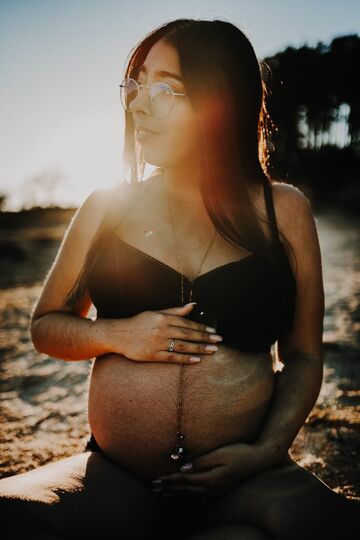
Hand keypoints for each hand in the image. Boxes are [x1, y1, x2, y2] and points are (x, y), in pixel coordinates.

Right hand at [119, 303, 222, 363]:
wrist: (119, 334)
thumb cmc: (139, 323)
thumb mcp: (156, 313)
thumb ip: (175, 311)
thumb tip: (193, 306)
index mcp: (163, 318)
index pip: (187, 323)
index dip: (202, 328)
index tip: (214, 331)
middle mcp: (162, 330)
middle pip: (188, 335)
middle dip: (205, 338)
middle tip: (219, 341)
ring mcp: (157, 343)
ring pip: (183, 346)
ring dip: (199, 348)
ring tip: (212, 350)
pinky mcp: (152, 355)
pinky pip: (172, 357)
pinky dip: (185, 359)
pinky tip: (196, 360)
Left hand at [152, 442, 274, 498]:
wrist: (260, 460)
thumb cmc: (239, 452)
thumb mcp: (220, 453)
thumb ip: (201, 462)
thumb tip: (183, 469)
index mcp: (211, 479)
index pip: (184, 480)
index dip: (169, 480)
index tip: (156, 480)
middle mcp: (213, 488)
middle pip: (186, 490)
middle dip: (169, 489)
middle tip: (154, 489)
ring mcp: (217, 490)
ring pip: (192, 495)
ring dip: (176, 494)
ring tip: (164, 494)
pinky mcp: (221, 489)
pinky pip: (201, 495)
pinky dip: (189, 496)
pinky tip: (186, 498)